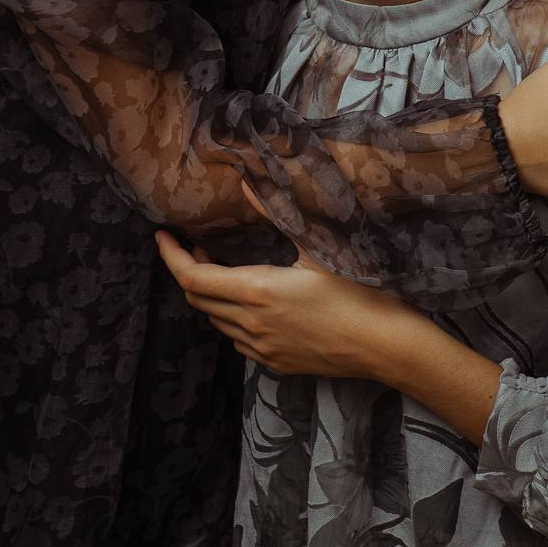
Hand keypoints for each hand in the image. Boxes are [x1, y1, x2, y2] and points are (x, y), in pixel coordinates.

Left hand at [155, 206, 425, 380]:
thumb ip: (275, 211)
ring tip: (220, 269)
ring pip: (216, 321)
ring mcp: (262, 349)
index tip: (163, 236)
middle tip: (195, 247)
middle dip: (187, 271)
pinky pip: (237, 339)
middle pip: (197, 300)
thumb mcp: (316, 244)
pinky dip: (229, 316)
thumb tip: (246, 182)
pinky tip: (247, 302)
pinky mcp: (276, 364)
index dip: (171, 257)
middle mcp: (251, 325)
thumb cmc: (357, 290)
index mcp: (257, 292)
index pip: (192, 278)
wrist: (385, 344)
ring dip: (209, 295)